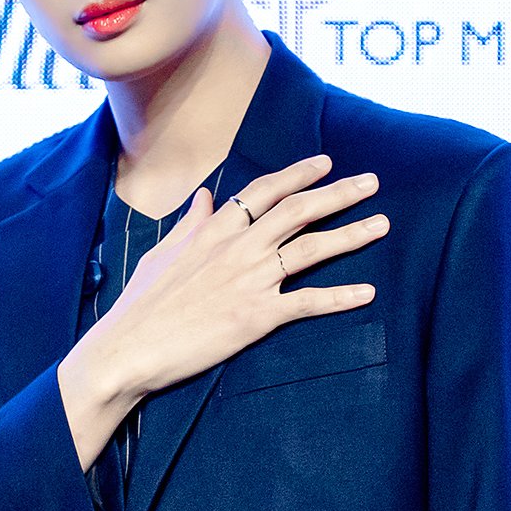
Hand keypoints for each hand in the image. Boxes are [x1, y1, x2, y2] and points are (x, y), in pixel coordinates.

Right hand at [95, 154, 386, 398]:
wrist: (129, 347)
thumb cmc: (141, 304)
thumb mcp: (163, 253)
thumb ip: (192, 223)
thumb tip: (207, 197)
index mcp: (214, 230)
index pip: (264, 191)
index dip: (299, 174)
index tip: (326, 163)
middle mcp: (237, 247)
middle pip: (299, 211)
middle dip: (339, 193)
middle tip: (372, 182)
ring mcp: (250, 280)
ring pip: (311, 248)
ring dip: (351, 234)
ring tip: (381, 225)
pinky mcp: (257, 316)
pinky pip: (307, 302)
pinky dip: (340, 297)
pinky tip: (367, 292)